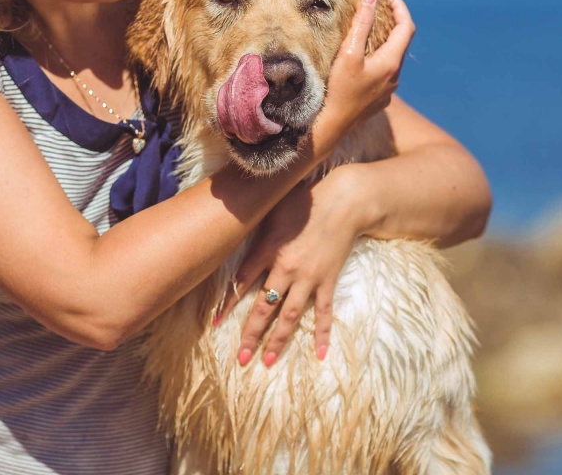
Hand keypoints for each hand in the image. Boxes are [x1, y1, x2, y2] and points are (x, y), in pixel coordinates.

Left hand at [217, 167, 361, 365]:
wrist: (346, 202)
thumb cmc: (307, 200)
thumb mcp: (274, 208)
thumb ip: (255, 223)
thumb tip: (233, 224)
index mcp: (269, 250)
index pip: (242, 282)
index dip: (227, 303)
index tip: (215, 323)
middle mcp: (287, 270)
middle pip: (264, 308)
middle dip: (251, 334)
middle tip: (241, 358)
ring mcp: (309, 278)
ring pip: (290, 316)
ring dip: (278, 340)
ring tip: (268, 361)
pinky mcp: (328, 281)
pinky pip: (324, 311)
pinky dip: (322, 332)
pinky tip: (319, 354)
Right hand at [313, 0, 413, 150]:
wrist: (332, 126)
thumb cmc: (338, 89)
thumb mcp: (349, 52)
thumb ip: (362, 22)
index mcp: (391, 63)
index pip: (406, 26)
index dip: (399, 6)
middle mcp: (395, 77)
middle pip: (400, 41)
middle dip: (391, 21)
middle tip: (377, 6)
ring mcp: (389, 90)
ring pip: (392, 58)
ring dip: (384, 41)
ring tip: (367, 29)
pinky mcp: (380, 100)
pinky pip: (384, 73)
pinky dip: (377, 58)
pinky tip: (362, 59)